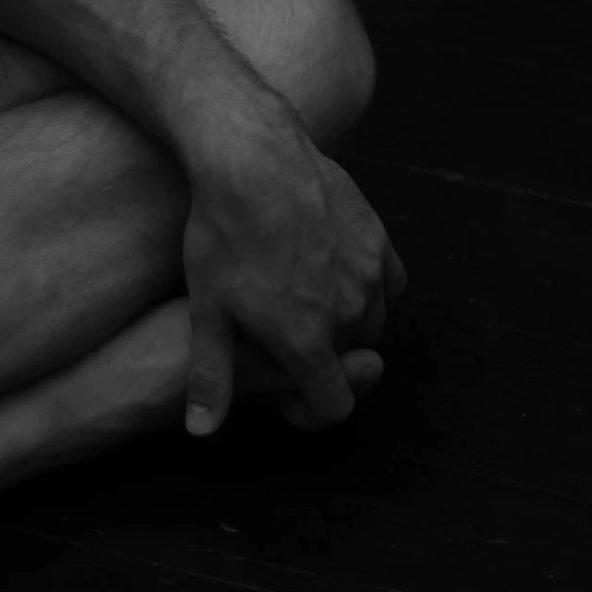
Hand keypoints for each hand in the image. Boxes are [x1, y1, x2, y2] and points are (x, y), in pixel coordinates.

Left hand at [179, 99, 404, 435]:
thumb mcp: (206, 310)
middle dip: (322, 360)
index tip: (288, 396)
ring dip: (346, 324)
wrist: (254, 158)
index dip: (312, 413)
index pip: (335, 406)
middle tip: (282, 336)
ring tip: (304, 301)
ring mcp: (369, 272)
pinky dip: (369, 286)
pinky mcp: (378, 237)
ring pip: (372, 320)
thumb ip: (212, 377)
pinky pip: (388, 280)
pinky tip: (334, 269)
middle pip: (349, 360)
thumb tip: (202, 433)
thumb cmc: (223, 234)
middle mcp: (350, 311)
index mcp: (308, 340)